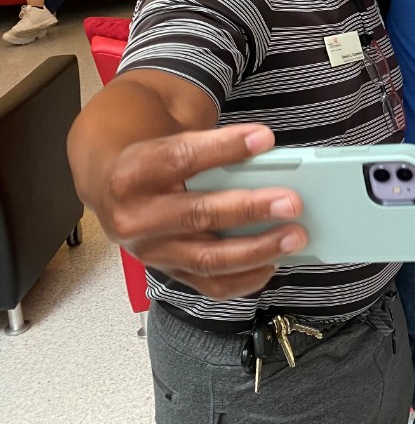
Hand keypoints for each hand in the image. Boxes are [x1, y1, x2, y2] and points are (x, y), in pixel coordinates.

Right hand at [94, 124, 306, 299]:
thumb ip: (214, 149)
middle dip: (249, 209)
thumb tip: (269, 155)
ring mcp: (151, 251)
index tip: (265, 139)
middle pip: (197, 214)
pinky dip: (246, 277)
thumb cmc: (156, 163)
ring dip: (256, 250)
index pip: (182, 158)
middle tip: (292, 202)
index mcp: (135, 173)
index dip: (224, 147)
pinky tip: (273, 262)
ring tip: (294, 237)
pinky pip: (210, 285)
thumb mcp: (172, 142)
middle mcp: (136, 217)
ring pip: (207, 258)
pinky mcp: (167, 273)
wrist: (111, 188)